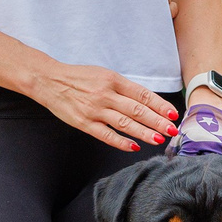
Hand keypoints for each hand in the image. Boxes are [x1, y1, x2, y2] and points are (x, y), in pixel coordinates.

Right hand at [33, 61, 178, 149]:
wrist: (49, 80)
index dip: (159, 105)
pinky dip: (121, 142)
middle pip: (137, 110)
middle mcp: (106, 95)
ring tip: (158, 139)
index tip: (172, 113)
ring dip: (144, 132)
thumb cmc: (79, 78)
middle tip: (172, 129)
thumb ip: (123, 88)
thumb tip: (146, 102)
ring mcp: (95, 110)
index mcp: (113, 80)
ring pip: (124, 123)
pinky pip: (106, 135)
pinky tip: (134, 147)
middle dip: (157, 121)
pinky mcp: (84, 123)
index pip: (142, 94)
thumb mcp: (104, 75)